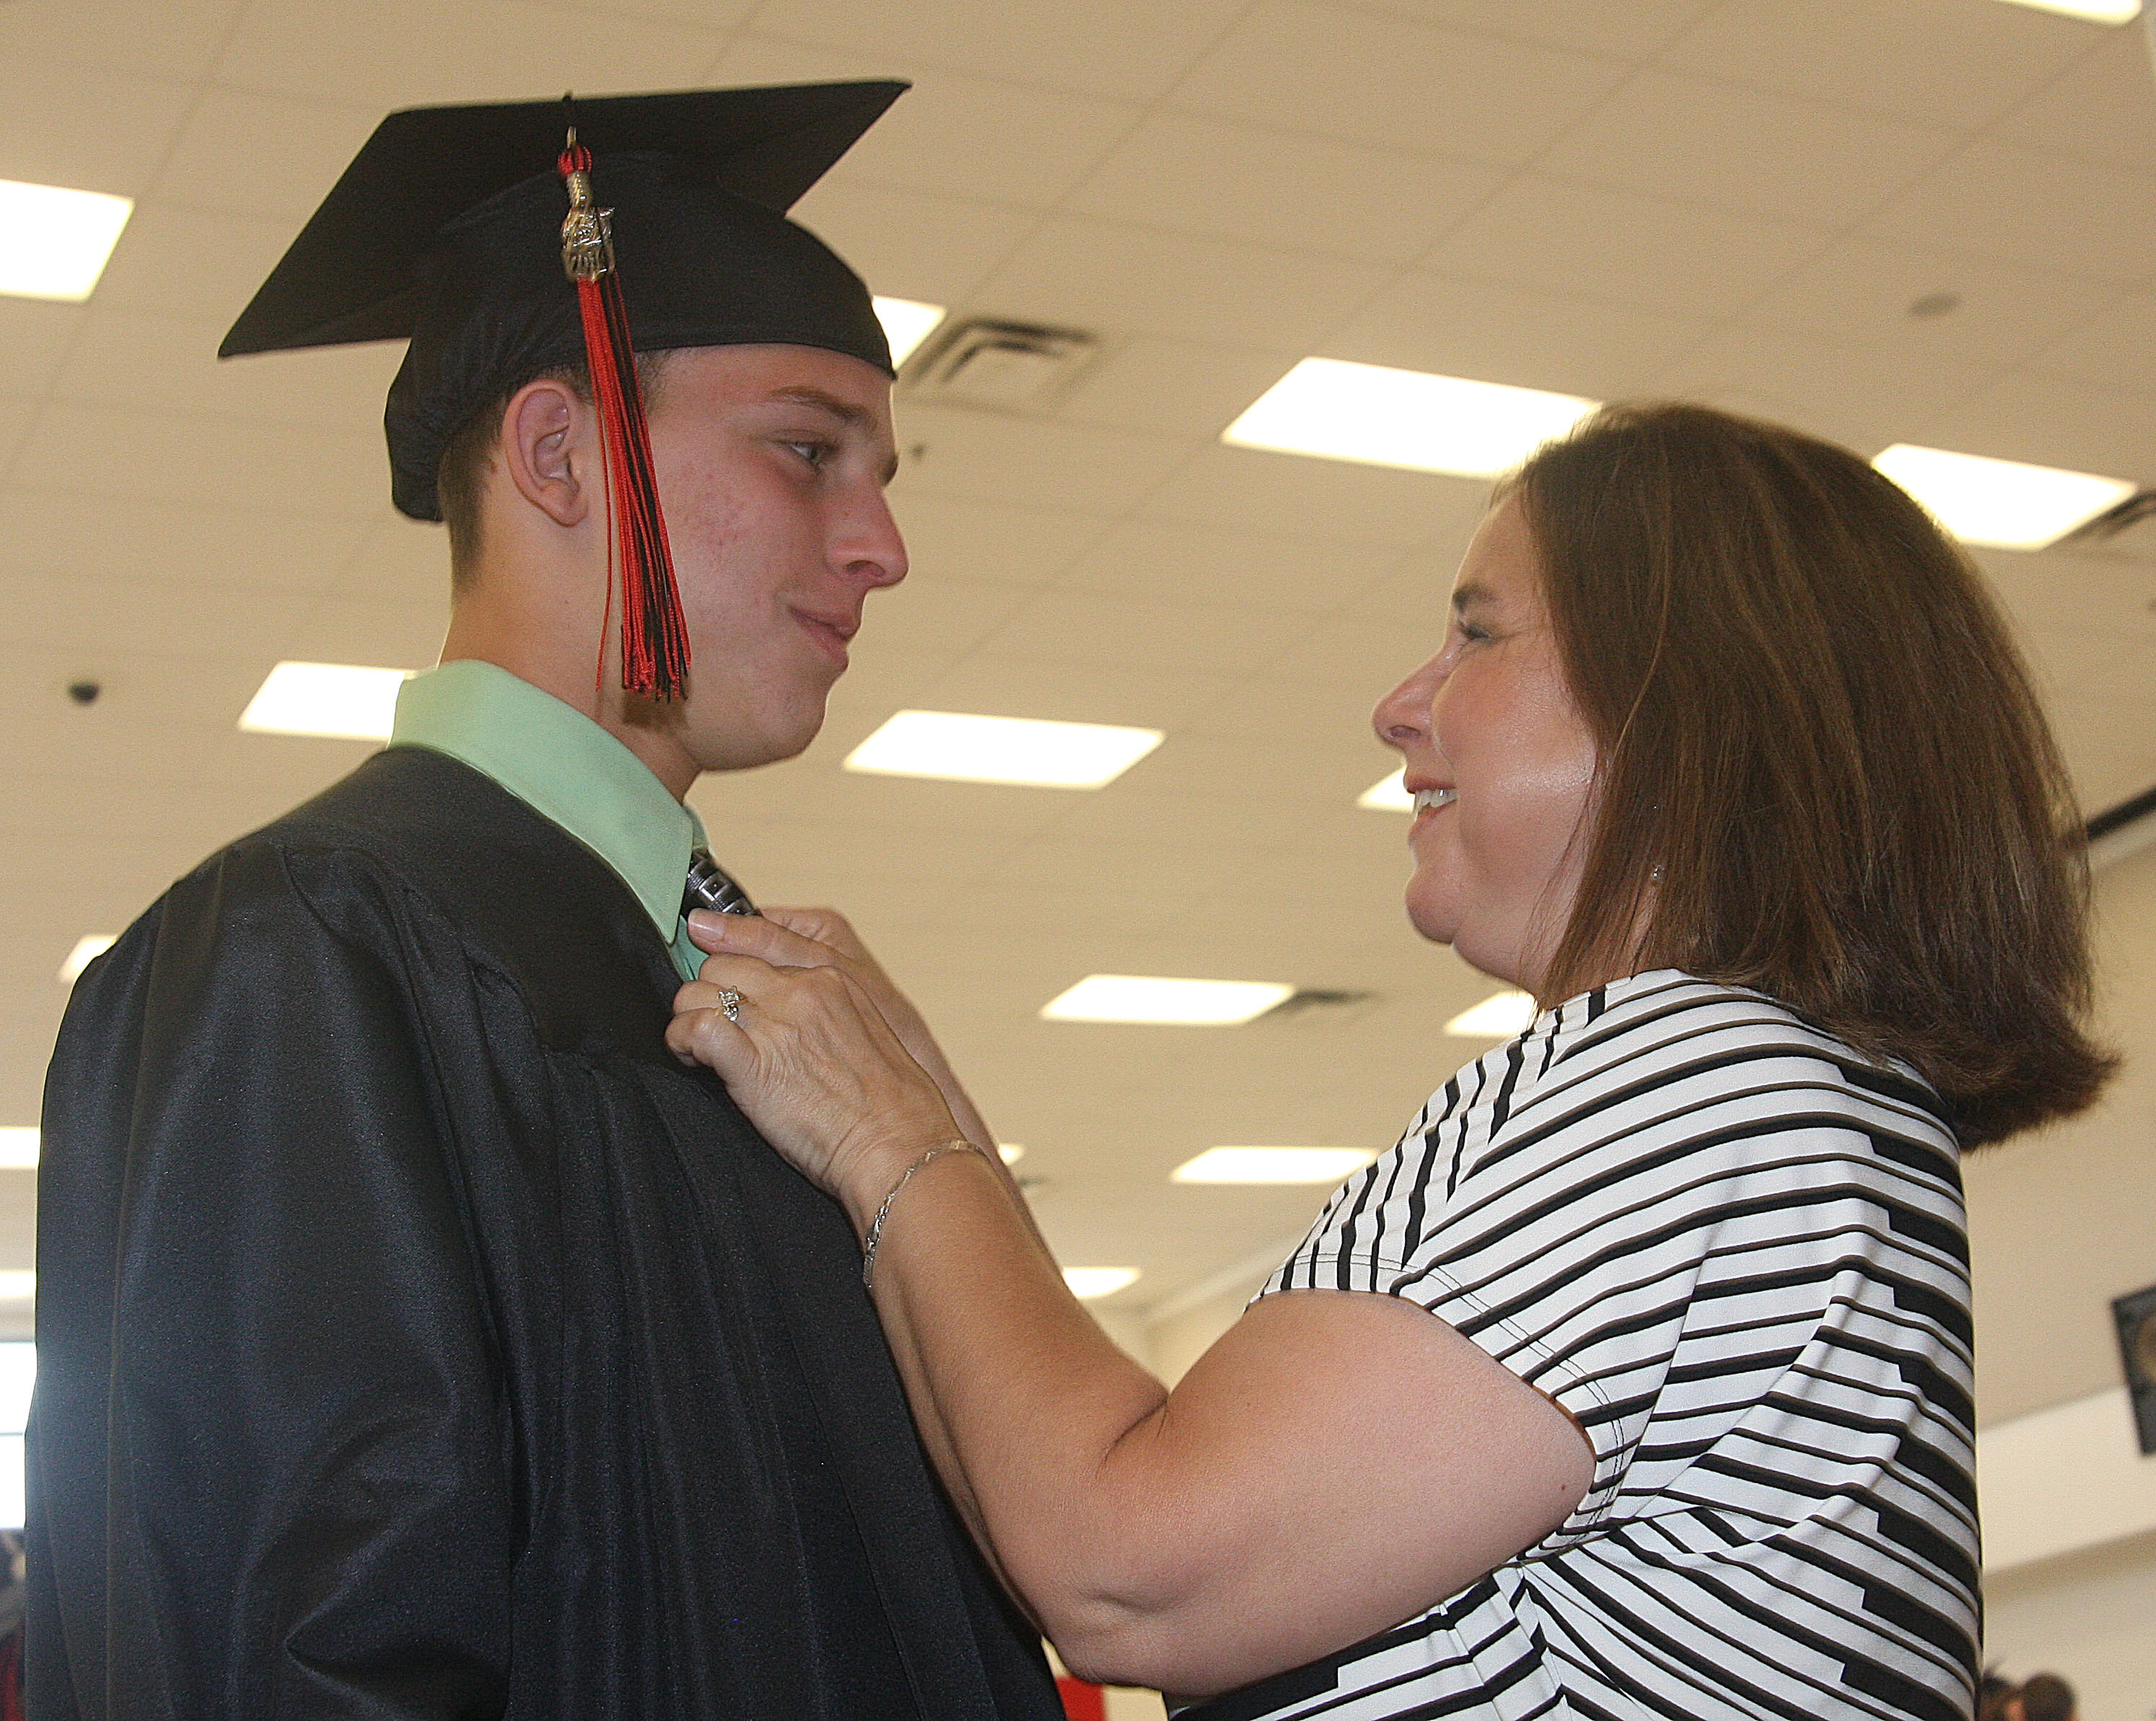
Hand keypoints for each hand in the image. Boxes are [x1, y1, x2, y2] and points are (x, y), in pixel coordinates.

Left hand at [685, 908, 994, 1152]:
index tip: (706, 941)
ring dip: (690, 1016)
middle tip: (711, 1021)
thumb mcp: (871, 1030)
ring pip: (699, 990)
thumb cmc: (894, 1105)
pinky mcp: (752, 1064)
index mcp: (833, 978)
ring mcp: (776, 1024)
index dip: (726, 943)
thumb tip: (797, 1014)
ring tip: (698, 1046)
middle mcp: (801, 991)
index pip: (762, 936)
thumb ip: (830, 1007)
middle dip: (708, 990)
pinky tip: (691, 1058)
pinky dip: (681, 1041)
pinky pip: (695, 1028)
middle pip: (722, 963)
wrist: (899, 1144)